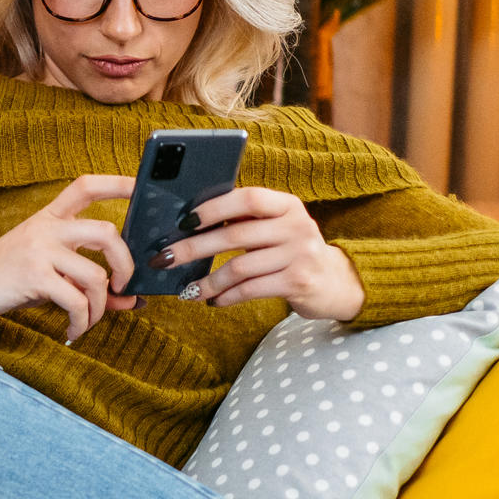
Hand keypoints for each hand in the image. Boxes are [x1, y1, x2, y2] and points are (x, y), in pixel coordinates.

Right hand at [0, 174, 138, 343]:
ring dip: (100, 307)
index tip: (142, 187)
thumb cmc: (2, 281)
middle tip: (122, 285)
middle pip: (106, 232)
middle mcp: (45, 228)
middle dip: (126, 264)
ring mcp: (38, 250)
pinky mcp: (32, 276)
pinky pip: (76, 301)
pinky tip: (73, 331)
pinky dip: (82, 322)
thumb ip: (86, 282)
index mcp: (47, 218)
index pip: (86, 187)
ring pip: (95, 275)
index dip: (118, 183)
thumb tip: (131, 301)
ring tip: (88, 321)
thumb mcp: (47, 275)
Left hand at [152, 186, 363, 321]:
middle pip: (234, 235)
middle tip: (163, 259)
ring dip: (207, 281)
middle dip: (192, 248)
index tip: (182, 221)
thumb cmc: (290, 250)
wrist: (335, 281)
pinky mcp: (299, 283)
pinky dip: (226, 296)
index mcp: (287, 204)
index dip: (213, 208)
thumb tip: (187, 224)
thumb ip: (245, 220)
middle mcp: (297, 226)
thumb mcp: (277, 227)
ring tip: (187, 290)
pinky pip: (250, 290)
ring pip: (239, 268)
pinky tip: (212, 300)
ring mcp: (300, 255)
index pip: (247, 198)